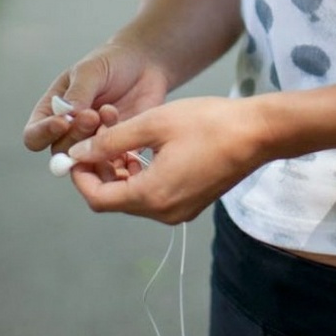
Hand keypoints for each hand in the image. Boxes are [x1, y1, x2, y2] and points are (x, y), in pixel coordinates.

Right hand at [23, 42, 170, 154]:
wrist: (145, 62)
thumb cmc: (112, 62)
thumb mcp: (91, 70)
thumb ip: (78, 93)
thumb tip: (67, 116)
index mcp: (53, 112)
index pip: (34, 136)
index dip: (44, 134)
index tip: (63, 122)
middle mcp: (70, 131)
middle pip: (61, 151)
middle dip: (76, 134)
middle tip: (93, 115)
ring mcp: (94, 141)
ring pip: (87, 158)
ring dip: (98, 141)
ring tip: (112, 113)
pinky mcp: (118, 146)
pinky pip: (114, 161)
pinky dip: (119, 151)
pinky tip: (128, 128)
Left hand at [66, 96, 266, 224]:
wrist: (258, 133)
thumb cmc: (209, 123)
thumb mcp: (155, 123)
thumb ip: (112, 141)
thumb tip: (80, 153)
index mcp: (153, 195)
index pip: (98, 199)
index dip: (81, 177)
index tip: (77, 153)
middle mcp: (164, 212)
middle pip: (115, 200)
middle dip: (102, 171)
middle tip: (99, 139)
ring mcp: (180, 210)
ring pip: (135, 197)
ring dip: (122, 172)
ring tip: (123, 139)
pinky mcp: (192, 203)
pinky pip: (155, 196)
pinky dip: (142, 176)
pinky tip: (147, 150)